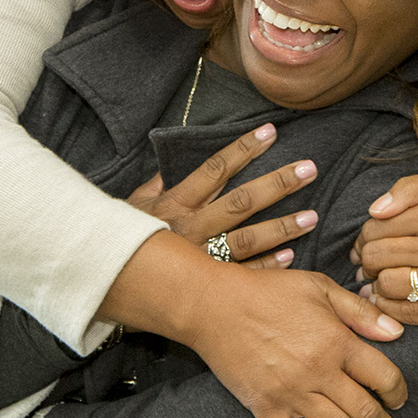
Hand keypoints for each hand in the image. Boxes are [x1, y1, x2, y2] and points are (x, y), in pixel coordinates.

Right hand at [127, 124, 318, 268]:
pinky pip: (241, 275)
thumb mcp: (135, 204)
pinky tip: (291, 256)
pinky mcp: (206, 285)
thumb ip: (158, 183)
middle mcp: (190, 227)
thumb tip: (173, 161)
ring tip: (311, 216)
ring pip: (246, 240)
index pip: (215, 169)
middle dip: (276, 184)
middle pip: (240, 202)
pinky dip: (267, 267)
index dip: (243, 149)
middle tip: (308, 169)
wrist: (105, 277)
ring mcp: (200, 257)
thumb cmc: (122, 237)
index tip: (271, 132)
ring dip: (281, 227)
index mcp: (175, 202)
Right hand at [186, 263, 406, 417]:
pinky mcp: (264, 407)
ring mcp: (291, 393)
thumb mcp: (318, 287)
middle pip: (365, 413)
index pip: (385, 378)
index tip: (396, 398)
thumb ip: (359, 311)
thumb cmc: (267, 290)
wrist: (213, 304)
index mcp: (337, 341)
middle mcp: (318, 371)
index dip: (398, 393)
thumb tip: (396, 332)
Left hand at [353, 169, 417, 324]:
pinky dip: (391, 308)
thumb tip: (375, 211)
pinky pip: (411, 314)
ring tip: (380, 276)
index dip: (364, 235)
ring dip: (376, 282)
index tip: (369, 239)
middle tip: (370, 259)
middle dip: (366, 258)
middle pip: (376, 258)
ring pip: (388, 286)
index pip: (375, 229)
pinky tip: (387, 299)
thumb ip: (410, 187)